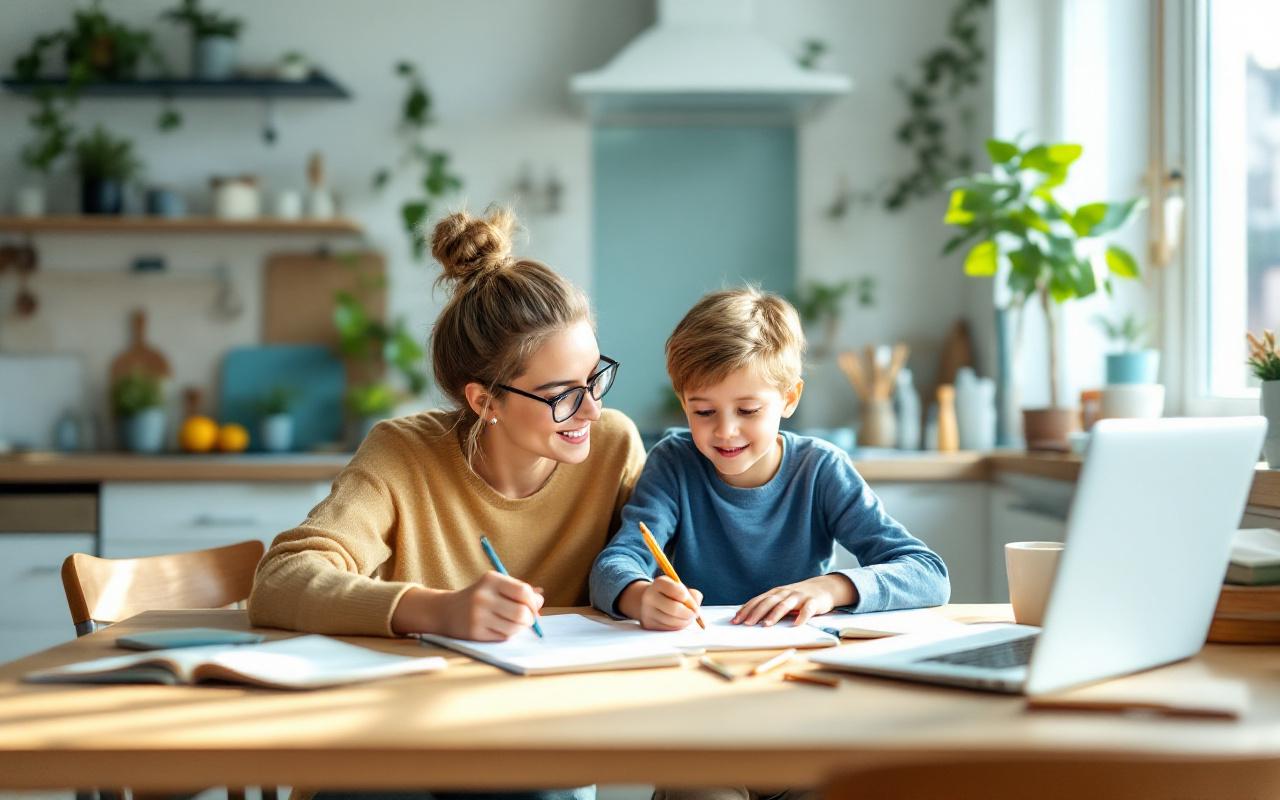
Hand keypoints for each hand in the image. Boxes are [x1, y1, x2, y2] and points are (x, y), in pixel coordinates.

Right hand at [396, 571, 543, 640]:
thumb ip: (519, 590)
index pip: (523, 592)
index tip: (534, 607)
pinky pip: (503, 637)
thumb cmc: (480, 597)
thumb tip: (540, 598)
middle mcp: (483, 596)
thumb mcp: (496, 586)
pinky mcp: (475, 632)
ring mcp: (478, 615)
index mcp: (491, 579)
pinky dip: (508, 634)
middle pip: (521, 612)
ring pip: (514, 628)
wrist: (446, 611)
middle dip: (529, 618)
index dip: (533, 602)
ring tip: (513, 623)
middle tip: (527, 619)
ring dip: (519, 628)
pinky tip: (500, 628)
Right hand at [620, 576, 703, 630]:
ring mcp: (648, 612)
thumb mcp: (680, 587)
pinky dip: (678, 626)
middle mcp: (650, 597)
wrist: (648, 601)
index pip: (676, 590)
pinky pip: (669, 628)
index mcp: (659, 583)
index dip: (688, 599)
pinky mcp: (649, 624)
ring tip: (688, 617)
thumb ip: (692, 594)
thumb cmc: (669, 594)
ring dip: (685, 621)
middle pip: (674, 608)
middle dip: (689, 613)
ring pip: (672, 621)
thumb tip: (696, 609)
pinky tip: (679, 621)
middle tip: (695, 614)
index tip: (693, 603)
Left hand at [733, 574, 854, 626]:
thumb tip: (748, 617)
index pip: (757, 601)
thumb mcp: (782, 598)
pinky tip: (797, 624)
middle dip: (756, 613)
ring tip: (766, 625)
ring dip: (774, 615)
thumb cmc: (798, 597)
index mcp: (775, 593)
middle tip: (747, 624)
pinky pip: (807, 609)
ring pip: (785, 605)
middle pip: (768, 602)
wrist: (823, 587)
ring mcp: (799, 596)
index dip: (746, 610)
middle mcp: (785, 593)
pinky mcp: (813, 602)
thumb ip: (768, 606)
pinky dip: (802, 616)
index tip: (735, 620)